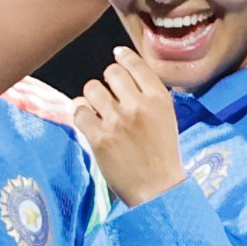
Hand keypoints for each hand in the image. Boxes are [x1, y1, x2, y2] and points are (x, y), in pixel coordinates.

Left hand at [75, 48, 188, 207]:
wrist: (158, 190)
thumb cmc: (163, 155)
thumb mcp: (167, 118)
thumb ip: (150, 95)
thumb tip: (127, 72)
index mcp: (158, 99)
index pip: (134, 64)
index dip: (122, 57)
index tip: (117, 56)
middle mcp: (137, 106)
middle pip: (110, 72)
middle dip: (107, 80)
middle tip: (110, 94)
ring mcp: (116, 122)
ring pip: (91, 89)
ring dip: (92, 97)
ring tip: (98, 109)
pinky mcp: (99, 138)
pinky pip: (79, 111)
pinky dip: (81, 113)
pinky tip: (89, 120)